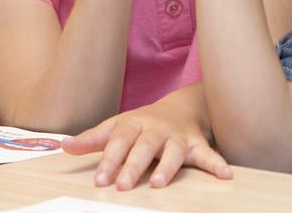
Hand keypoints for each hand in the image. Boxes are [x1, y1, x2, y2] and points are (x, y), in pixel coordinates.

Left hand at [62, 98, 231, 188]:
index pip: (119, 141)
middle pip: (144, 147)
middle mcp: (156, 129)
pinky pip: (209, 154)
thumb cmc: (143, 123)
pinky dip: (218, 164)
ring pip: (173, 152)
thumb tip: (65, 146)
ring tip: (159, 183)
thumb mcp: (117, 126)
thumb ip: (93, 139)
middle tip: (123, 185)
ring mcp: (178, 137)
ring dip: (167, 167)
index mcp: (134, 124)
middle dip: (133, 165)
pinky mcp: (197, 144)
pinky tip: (226, 174)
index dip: (109, 160)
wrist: (181, 106)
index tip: (100, 179)